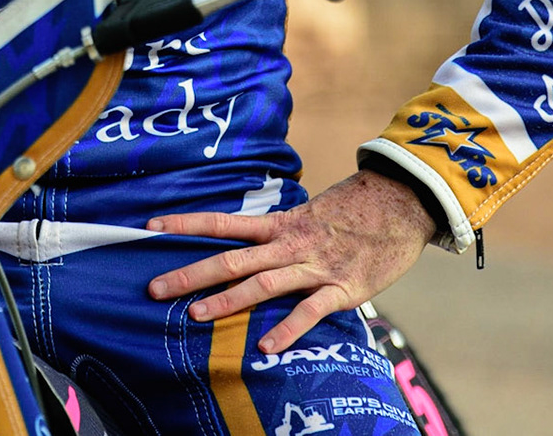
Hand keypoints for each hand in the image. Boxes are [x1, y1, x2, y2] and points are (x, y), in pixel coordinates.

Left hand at [144, 170, 434, 354]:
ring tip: (194, 315)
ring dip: (226, 300)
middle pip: (231, 257)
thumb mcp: (311, 216)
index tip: (150, 226)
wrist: (403, 205)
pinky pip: (309, 311)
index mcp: (280, 224)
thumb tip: (252, 244)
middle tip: (154, 288)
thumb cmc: (355, 213)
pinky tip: (265, 347)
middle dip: (191, 273)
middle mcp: (290, 243)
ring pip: (261, 284)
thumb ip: (282, 233)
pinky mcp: (341, 289)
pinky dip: (287, 330)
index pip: (223, 222)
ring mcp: (314, 267)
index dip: (186, 223)